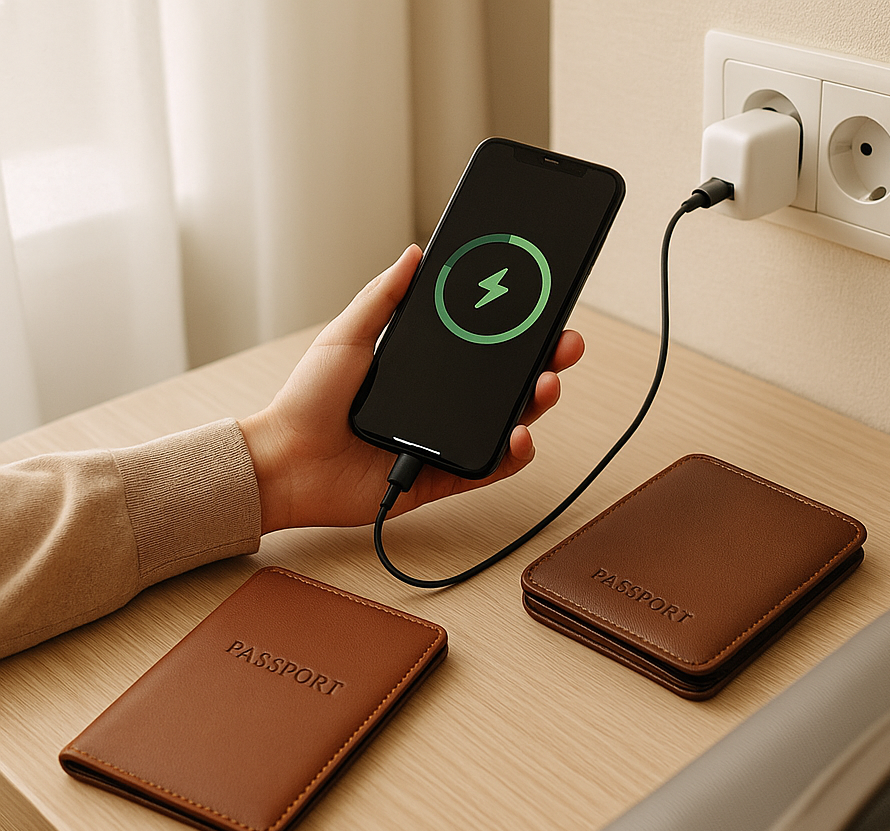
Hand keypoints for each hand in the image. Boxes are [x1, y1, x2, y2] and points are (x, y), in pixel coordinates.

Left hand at [239, 244, 584, 532]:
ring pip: (507, 423)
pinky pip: (488, 469)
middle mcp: (440, 405)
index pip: (482, 346)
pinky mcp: (441, 479)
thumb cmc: (307, 401)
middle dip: (544, 362)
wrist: (285, 461)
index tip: (542, 305)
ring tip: (548, 383)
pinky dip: (511, 456)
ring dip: (536, 404)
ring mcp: (444, 441)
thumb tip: (415, 254)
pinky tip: (521, 436)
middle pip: (507, 383)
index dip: (516, 329)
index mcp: (424, 371)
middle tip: (565, 343)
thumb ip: (382, 297)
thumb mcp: (346, 336)